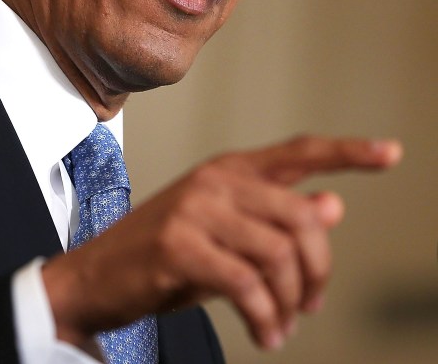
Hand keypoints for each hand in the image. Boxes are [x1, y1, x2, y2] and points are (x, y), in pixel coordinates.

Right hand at [42, 135, 401, 350]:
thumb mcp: (225, 235)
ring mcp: (194, 209)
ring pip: (279, 254)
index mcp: (226, 170)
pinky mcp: (180, 246)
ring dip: (291, 303)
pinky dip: (265, 319)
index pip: (297, 152)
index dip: (347, 152)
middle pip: (302, 218)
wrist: (94, 278)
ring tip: (281, 327)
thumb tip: (333, 204)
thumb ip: (275, 218)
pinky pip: (248, 285)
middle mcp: (213, 181)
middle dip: (318, 272)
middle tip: (310, 306)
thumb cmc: (161, 257)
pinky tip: (263, 333)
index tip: (392, 153)